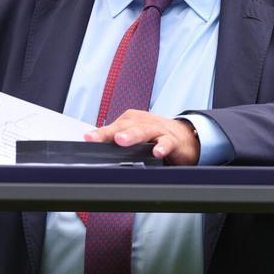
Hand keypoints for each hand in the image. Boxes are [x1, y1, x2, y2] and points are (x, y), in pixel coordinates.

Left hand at [85, 110, 199, 165]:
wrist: (186, 136)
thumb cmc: (155, 135)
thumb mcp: (135, 136)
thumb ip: (116, 140)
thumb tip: (94, 149)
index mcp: (131, 122)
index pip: (112, 128)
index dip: (99, 134)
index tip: (88, 138)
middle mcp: (143, 123)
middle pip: (125, 126)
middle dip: (111, 132)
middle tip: (98, 138)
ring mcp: (158, 130)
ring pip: (145, 131)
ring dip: (133, 135)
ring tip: (122, 140)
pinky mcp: (173, 140)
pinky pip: (167, 142)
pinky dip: (162, 146)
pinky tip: (157, 151)